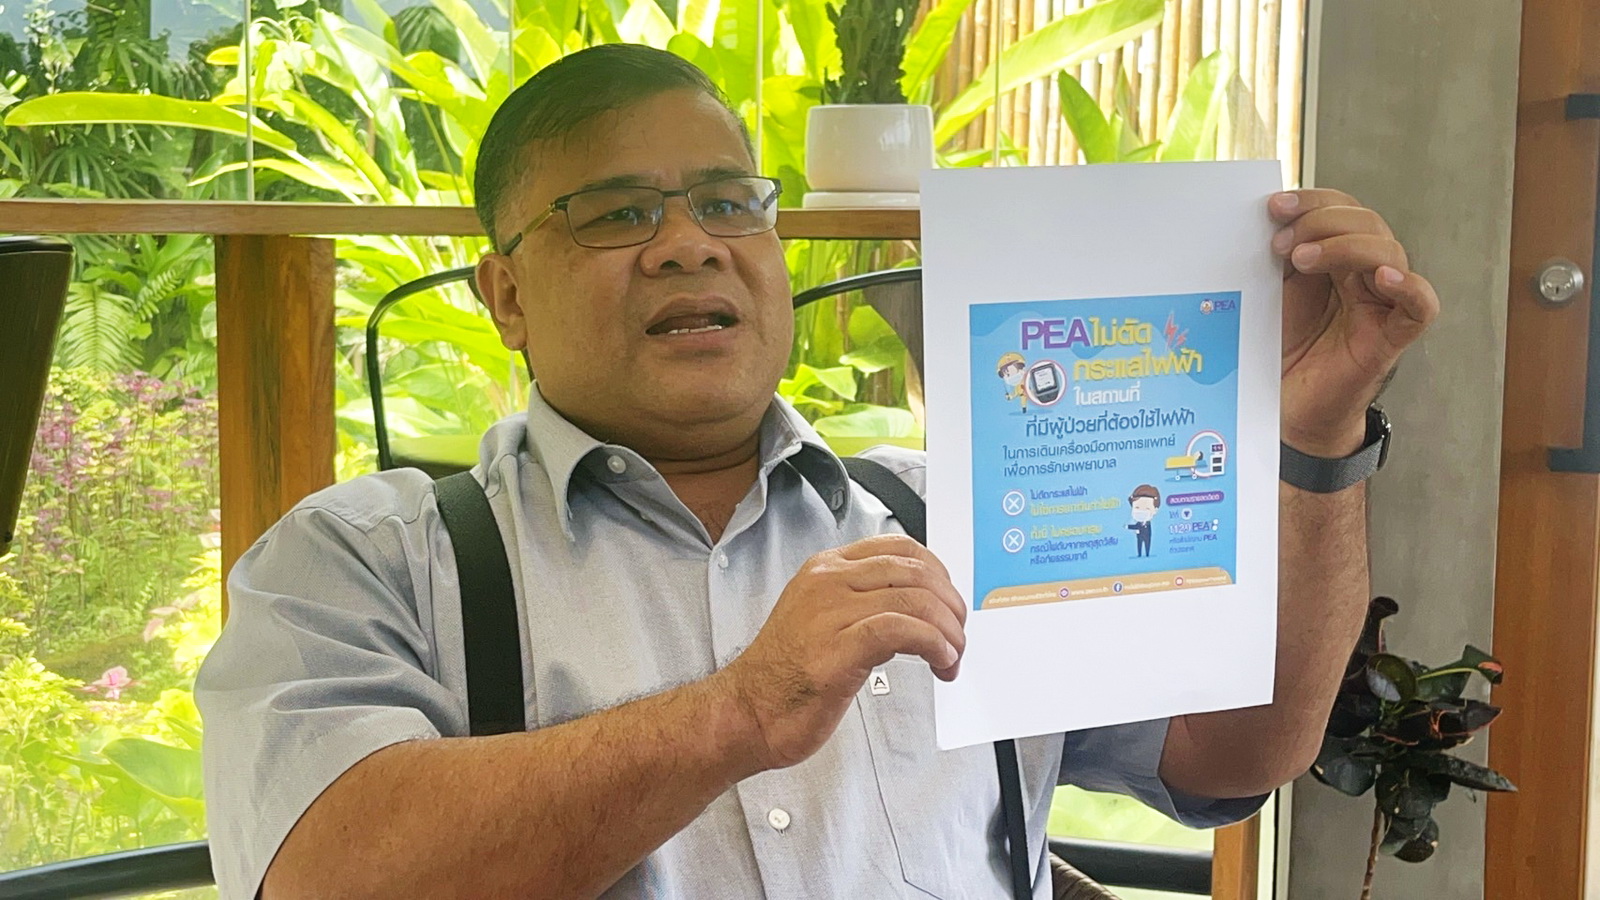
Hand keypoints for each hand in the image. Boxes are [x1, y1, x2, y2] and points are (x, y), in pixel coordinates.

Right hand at [715, 534, 965, 770]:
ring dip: (948, 630)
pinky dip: (933, 644)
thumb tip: (915, 608)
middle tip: (958, 634)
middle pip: (914, 571)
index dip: (938, 571)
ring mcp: (830, 613)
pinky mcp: (838, 648)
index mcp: (825, 570)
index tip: (949, 599)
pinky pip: (901, 630)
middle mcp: (828, 583)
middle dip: (950, 604)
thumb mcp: (822, 621)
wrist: (746, 712)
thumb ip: (862, 605)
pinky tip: (941, 661)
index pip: (898, 547)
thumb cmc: (783, 677)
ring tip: (952, 655)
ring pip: (914, 599)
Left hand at [1270, 189, 1439, 455]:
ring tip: (1300, 260)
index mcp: (1338, 258)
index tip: (1273, 206)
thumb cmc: (1283, 350)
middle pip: (1367, 222)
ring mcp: (1382, 304)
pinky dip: (1408, 286)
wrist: (1288, 409)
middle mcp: (1366, 275)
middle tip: (1282, 242)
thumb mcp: (1273, 293)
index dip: (1313, 201)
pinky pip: (1420, 306)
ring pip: (1389, 252)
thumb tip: (1266, 218)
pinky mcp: (1392, 338)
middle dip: (1321, 221)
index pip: (1341, 210)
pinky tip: (1383, 277)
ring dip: (1344, 245)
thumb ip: (1279, 257)